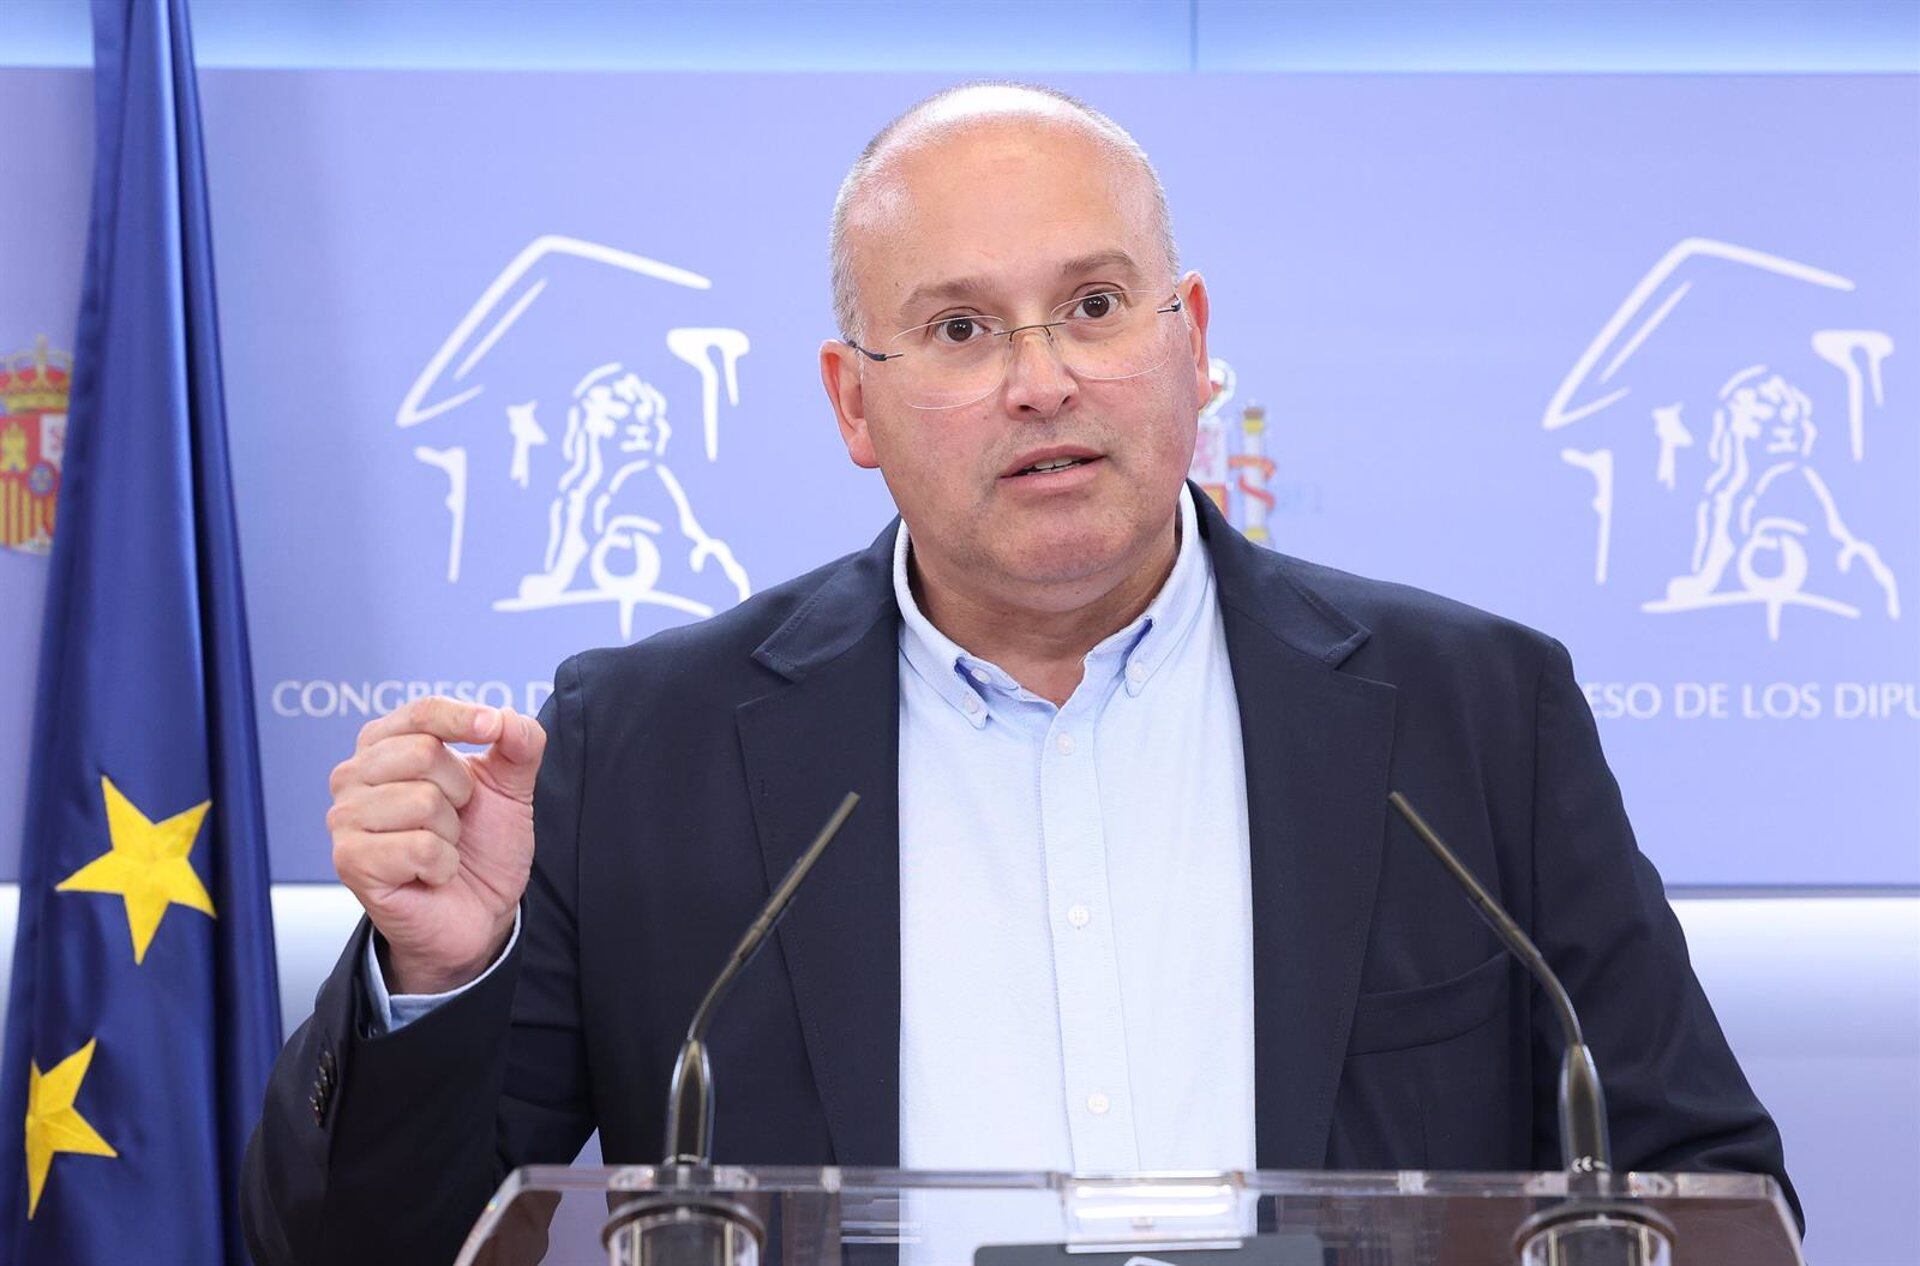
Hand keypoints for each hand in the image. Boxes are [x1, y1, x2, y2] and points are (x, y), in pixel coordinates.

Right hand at [327, 697, 546, 994]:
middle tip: (456, 820)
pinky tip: (431, 875)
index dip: (465, 718)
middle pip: (424, 752)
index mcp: (385, 744)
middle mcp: (353, 774)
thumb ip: (518, 743)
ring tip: (441, 847)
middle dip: (461, 791)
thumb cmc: (482, 844)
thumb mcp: (511, 787)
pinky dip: (442, 865)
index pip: (423, 711)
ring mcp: (344, 818)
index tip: (495, 729)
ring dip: (451, 832)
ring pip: (423, 801)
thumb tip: (508, 719)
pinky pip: (419, 847)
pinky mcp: (350, 861)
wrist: (478, 913)